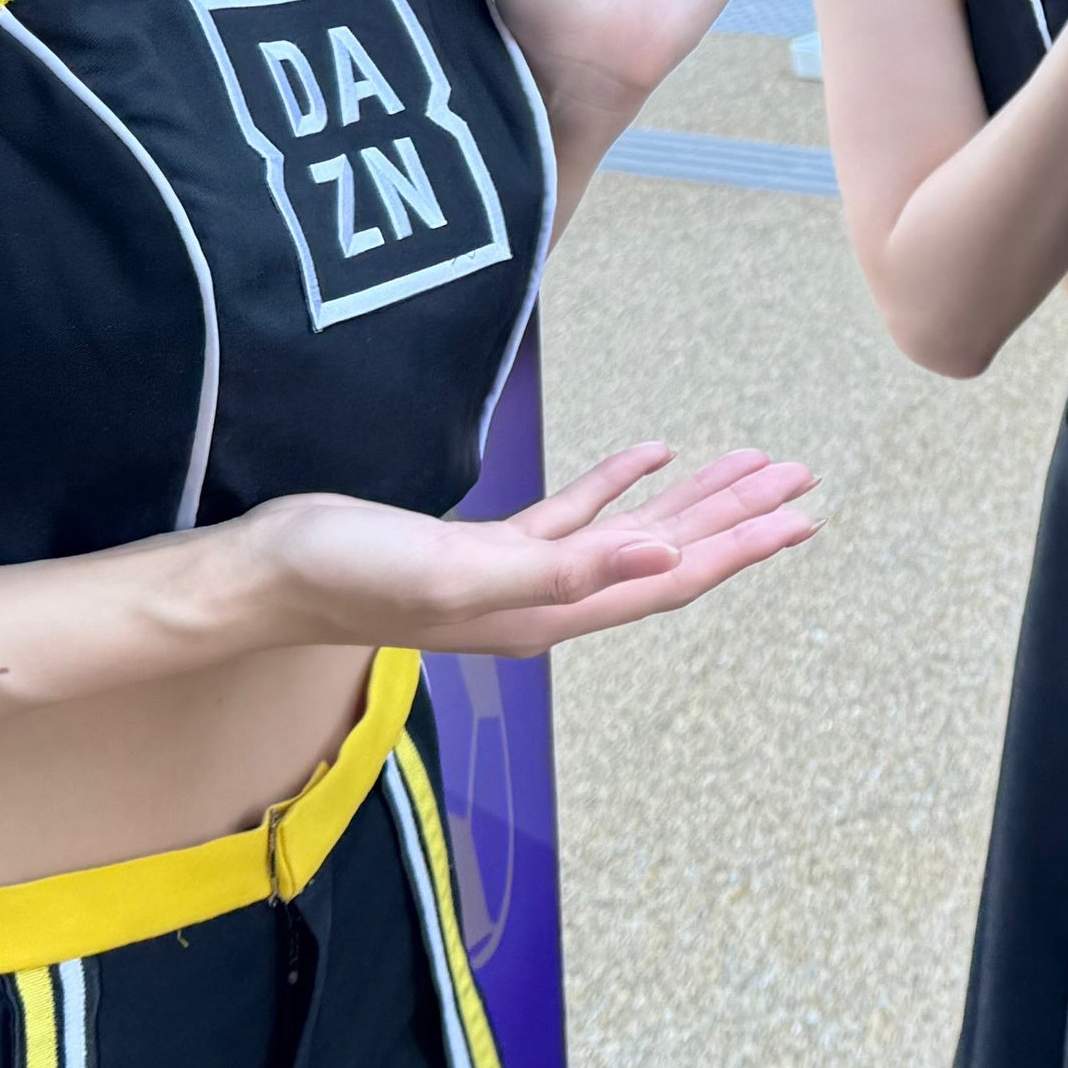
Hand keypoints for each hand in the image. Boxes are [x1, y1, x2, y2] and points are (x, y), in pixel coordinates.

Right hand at [234, 440, 820, 657]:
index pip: (670, 577)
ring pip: (631, 533)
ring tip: (751, 462)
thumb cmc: (351, 577)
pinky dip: (618, 484)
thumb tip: (668, 560)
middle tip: (802, 477)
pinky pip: (574, 514)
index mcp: (553, 611)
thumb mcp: (462, 572)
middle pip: (667, 556)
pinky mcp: (485, 546)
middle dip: (737, 518)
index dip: (740, 546)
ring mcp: (518, 575)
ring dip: (691, 499)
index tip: (803, 516)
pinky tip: (653, 456)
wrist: (265, 576)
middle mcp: (548, 601)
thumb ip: (567, 569)